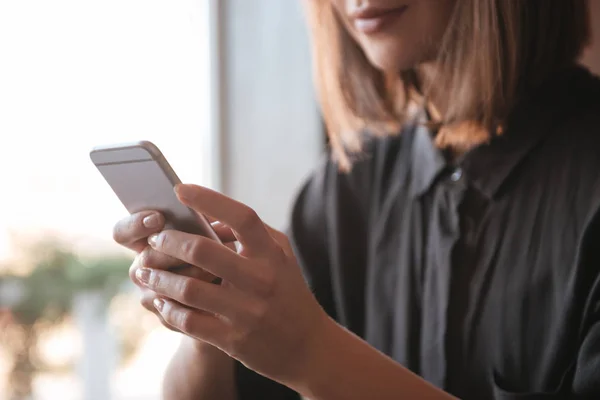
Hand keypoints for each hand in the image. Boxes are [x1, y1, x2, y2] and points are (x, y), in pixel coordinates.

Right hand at [112, 210, 229, 331]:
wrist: (231, 288)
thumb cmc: (218, 248)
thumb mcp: (211, 231)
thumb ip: (202, 222)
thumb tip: (202, 212)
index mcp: (144, 241)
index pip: (122, 233)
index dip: (136, 224)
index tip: (158, 218)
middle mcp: (140, 269)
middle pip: (146, 259)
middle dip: (174, 252)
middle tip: (198, 248)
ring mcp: (150, 295)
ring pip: (161, 287)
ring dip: (191, 276)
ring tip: (215, 270)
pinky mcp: (166, 316)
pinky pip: (176, 309)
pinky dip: (198, 300)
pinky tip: (217, 293)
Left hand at [136, 183, 329, 386]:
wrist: (309, 347)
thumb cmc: (289, 293)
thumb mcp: (280, 257)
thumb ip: (250, 234)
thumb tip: (206, 218)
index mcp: (273, 255)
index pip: (241, 217)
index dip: (209, 199)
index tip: (180, 189)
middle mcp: (262, 280)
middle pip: (203, 251)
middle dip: (170, 241)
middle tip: (155, 239)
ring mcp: (247, 312)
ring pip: (188, 289)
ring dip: (159, 277)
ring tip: (145, 270)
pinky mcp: (233, 340)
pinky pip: (188, 321)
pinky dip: (168, 308)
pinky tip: (160, 300)